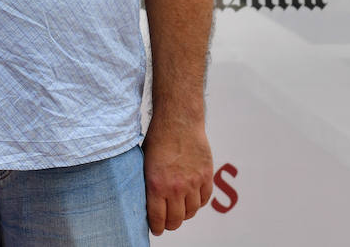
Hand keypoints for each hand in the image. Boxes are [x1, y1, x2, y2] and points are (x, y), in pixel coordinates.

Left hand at [142, 115, 212, 234]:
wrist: (178, 120)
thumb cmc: (158, 138)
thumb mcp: (144, 161)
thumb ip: (148, 181)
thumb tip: (146, 199)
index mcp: (156, 184)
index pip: (158, 218)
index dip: (157, 227)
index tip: (156, 229)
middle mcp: (176, 187)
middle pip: (177, 219)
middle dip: (170, 224)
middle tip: (167, 223)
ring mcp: (193, 183)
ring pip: (192, 211)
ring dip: (185, 214)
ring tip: (179, 210)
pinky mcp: (206, 176)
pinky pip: (204, 199)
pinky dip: (198, 203)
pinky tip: (191, 200)